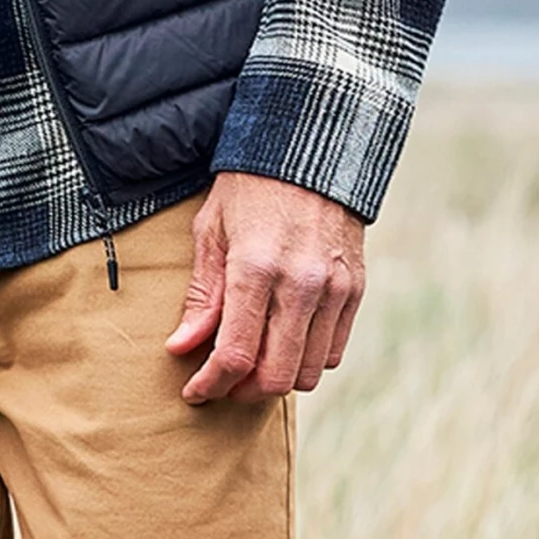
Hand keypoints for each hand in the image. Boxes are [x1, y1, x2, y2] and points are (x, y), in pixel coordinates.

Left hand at [165, 172, 364, 405]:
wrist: (311, 147)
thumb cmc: (249, 186)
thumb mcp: (212, 230)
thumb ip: (201, 294)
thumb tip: (182, 347)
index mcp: (255, 267)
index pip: (235, 354)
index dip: (211, 384)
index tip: (195, 391)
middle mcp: (300, 284)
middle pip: (275, 376)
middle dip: (241, 391)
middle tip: (222, 382)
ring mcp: (334, 289)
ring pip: (307, 372)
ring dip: (275, 379)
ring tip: (251, 363)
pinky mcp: (356, 290)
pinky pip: (332, 351)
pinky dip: (306, 359)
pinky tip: (283, 343)